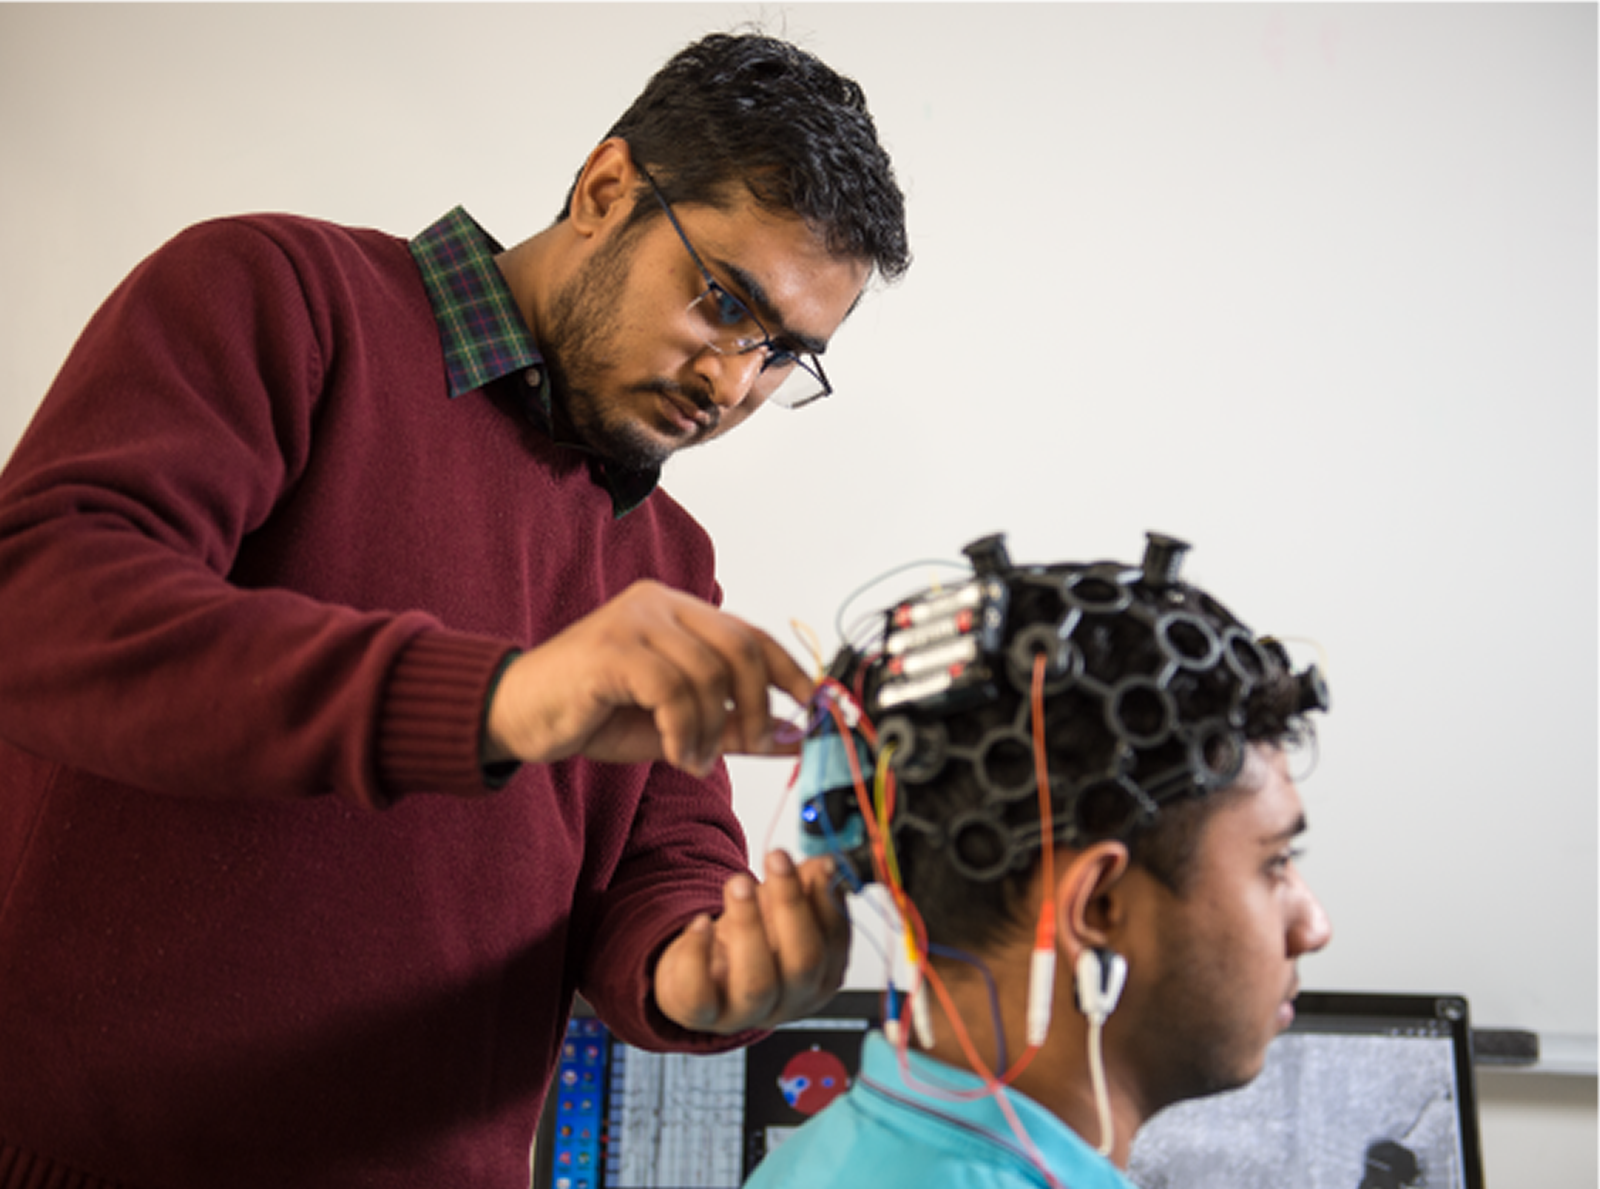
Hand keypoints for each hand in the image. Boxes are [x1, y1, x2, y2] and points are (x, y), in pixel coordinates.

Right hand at [483, 580, 813, 774]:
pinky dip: (686, 729)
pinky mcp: (611, 647)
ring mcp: (634, 620)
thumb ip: (730, 727)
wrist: (516, 716)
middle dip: (759, 705)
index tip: (817, 709)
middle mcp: (660, 603)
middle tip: (753, 746)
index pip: (752, 634)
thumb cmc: (594, 715)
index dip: (792, 671)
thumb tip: (794, 739)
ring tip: (696, 759)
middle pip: (740, 648)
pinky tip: (678, 754)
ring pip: (709, 673)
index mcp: (679, 612)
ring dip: (713, 728)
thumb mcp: (674, 726)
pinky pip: (672, 688)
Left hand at [653, 851, 850, 1034]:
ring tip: (738, 884)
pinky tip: (700, 922)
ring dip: (749, 925)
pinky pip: (700, 995)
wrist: (703, 976)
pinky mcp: (703, 1014)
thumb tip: (827, 864)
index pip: (835, 939)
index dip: (826, 897)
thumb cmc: (748, 944)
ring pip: (756, 982)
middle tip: (776, 858)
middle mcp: (790, 1000)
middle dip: (792, 904)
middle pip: (803, 961)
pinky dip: (698, 955)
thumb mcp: (780, 909)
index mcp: (821, 975)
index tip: (815, 861)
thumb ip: (807, 885)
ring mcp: (747, 1013)